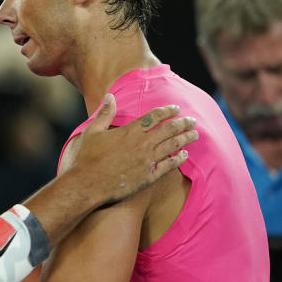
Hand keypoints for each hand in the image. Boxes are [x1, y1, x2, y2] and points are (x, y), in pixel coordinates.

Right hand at [73, 94, 197, 205]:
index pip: (155, 116)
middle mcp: (142, 143)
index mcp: (130, 130)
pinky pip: (170, 165)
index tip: (176, 108)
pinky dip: (179, 158)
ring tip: (194, 134)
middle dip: (183, 123)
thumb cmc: (86, 158)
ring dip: (186, 138)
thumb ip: (104, 114)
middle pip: (169, 129)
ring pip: (174, 145)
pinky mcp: (149, 176)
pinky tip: (185, 154)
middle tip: (192, 121)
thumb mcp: (92, 131)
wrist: (87, 185)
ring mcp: (148, 160)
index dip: (168, 110)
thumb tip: (110, 97)